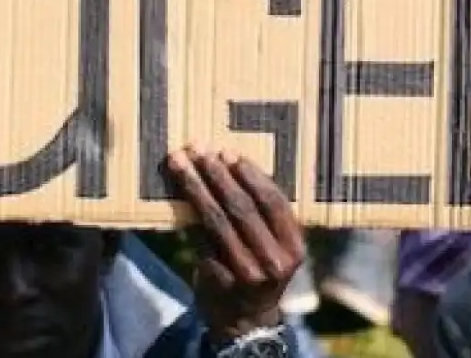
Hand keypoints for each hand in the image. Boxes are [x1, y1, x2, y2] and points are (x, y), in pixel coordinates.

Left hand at [165, 148, 304, 343]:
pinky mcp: (219, 279)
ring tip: (181, 162)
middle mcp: (274, 261)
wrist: (245, 321)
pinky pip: (199, 237)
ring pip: (216, 219)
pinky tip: (176, 191)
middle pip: (242, 207)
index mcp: (294, 247)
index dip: (251, 174)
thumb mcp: (275, 247)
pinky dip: (187, 211)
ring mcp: (246, 273)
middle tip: (199, 150)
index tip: (229, 153)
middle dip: (217, 174)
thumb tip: (229, 162)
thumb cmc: (260, 271)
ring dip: (196, 186)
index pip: (274, 202)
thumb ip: (263, 216)